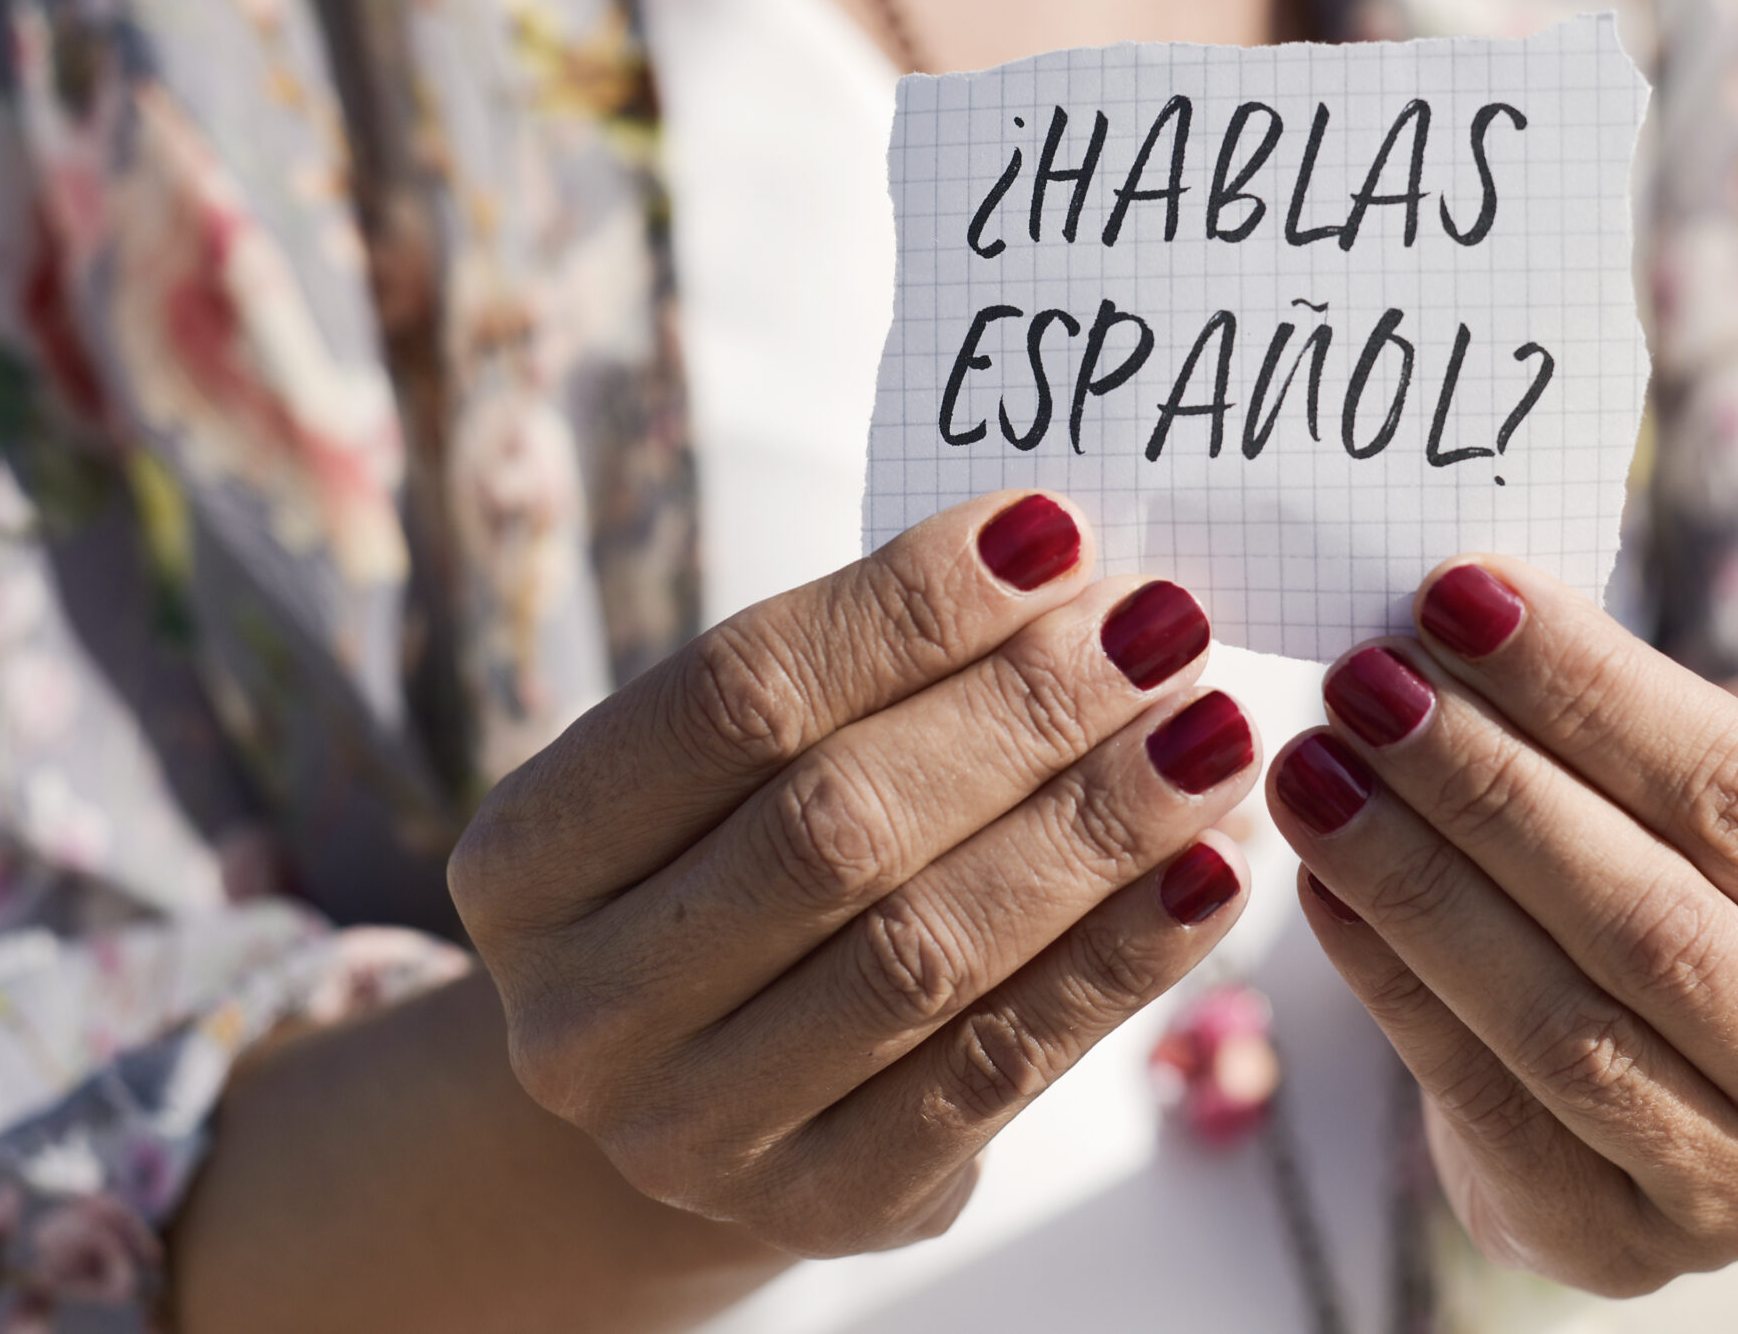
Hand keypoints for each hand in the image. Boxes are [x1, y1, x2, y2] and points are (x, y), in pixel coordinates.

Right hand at [449, 493, 1257, 1257]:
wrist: (689, 1088)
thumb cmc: (729, 866)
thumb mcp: (730, 772)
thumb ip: (859, 674)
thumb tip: (1071, 565)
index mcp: (527, 855)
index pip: (733, 696)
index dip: (906, 606)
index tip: (1055, 533)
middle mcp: (584, 1008)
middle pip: (835, 824)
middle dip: (1023, 710)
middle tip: (1162, 626)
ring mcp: (693, 1129)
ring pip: (926, 949)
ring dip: (1093, 827)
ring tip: (1208, 733)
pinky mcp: (825, 1204)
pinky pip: (999, 1066)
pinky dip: (1120, 959)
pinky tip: (1210, 871)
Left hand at [1272, 558, 1737, 1294]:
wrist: (1710, 1096)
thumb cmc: (1700, 901)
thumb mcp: (1705, 819)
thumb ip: (1611, 730)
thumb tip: (1455, 605)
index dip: (1592, 690)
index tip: (1461, 594)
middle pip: (1647, 914)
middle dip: (1487, 783)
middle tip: (1366, 678)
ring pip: (1557, 1018)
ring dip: (1416, 878)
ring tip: (1317, 765)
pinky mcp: (1617, 1246)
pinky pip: (1482, 1097)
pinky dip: (1389, 977)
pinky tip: (1318, 881)